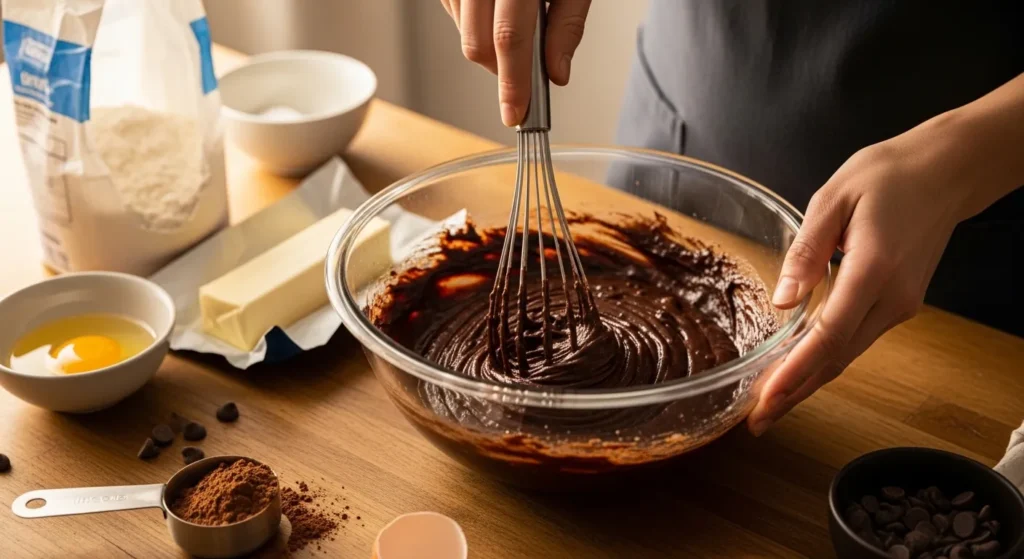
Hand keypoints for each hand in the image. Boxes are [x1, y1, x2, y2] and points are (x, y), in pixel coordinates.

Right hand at [440, 0, 591, 125]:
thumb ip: (567, 24)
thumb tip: (556, 72)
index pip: (510, 38)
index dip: (513, 82)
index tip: (516, 113)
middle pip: (476, 42)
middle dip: (500, 70)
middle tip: (524, 73)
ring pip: (461, 30)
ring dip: (487, 45)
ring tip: (514, 21)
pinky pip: (452, 9)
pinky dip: (472, 22)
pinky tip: (493, 8)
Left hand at [746, 119, 975, 435]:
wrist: (946, 171)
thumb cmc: (888, 175)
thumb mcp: (833, 199)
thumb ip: (806, 251)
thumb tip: (783, 300)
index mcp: (873, 268)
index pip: (829, 334)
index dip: (796, 371)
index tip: (767, 398)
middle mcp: (892, 296)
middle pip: (838, 358)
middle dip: (796, 392)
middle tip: (757, 420)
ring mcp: (901, 304)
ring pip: (849, 355)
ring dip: (809, 382)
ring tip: (770, 403)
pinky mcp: (900, 303)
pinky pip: (857, 340)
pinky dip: (826, 360)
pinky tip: (800, 370)